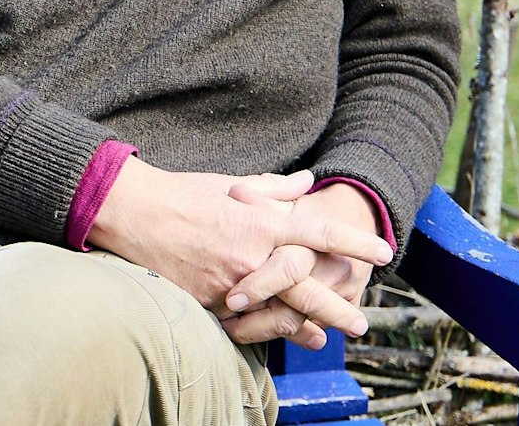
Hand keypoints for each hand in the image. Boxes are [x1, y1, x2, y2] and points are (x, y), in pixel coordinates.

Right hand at [84, 161, 392, 320]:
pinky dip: (265, 329)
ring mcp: (231, 284)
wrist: (134, 215)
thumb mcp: (232, 185)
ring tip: (324, 336)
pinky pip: (245, 322)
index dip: (355, 242)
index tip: (384, 253)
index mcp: (261, 221)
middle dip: (340, 306)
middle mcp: (252, 255)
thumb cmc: (184, 194)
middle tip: (362, 320)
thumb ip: (274, 189)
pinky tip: (280, 335)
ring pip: (280, 313)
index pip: (319, 232)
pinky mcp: (209, 303)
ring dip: (307, 326)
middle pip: (309, 287)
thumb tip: (307, 183)